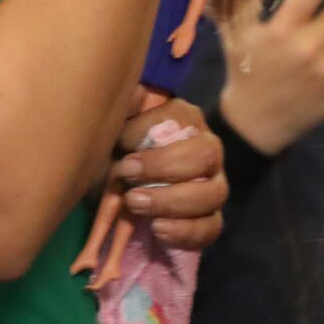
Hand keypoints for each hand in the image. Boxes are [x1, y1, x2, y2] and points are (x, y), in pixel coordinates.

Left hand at [109, 97, 227, 252]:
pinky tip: (157, 229)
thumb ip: (124, 110)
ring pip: (213, 194)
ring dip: (170, 200)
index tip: (118, 144)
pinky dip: (185, 231)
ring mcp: (213, 187)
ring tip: (133, 203)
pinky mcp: (209, 220)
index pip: (181, 118)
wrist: (114, 197)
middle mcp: (207, 150)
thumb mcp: (110, 130)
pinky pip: (211, 228)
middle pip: (206, 155)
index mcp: (185, 121)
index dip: (147, 131)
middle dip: (163, 166)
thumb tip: (137, 91)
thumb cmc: (115, 156)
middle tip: (125, 174)